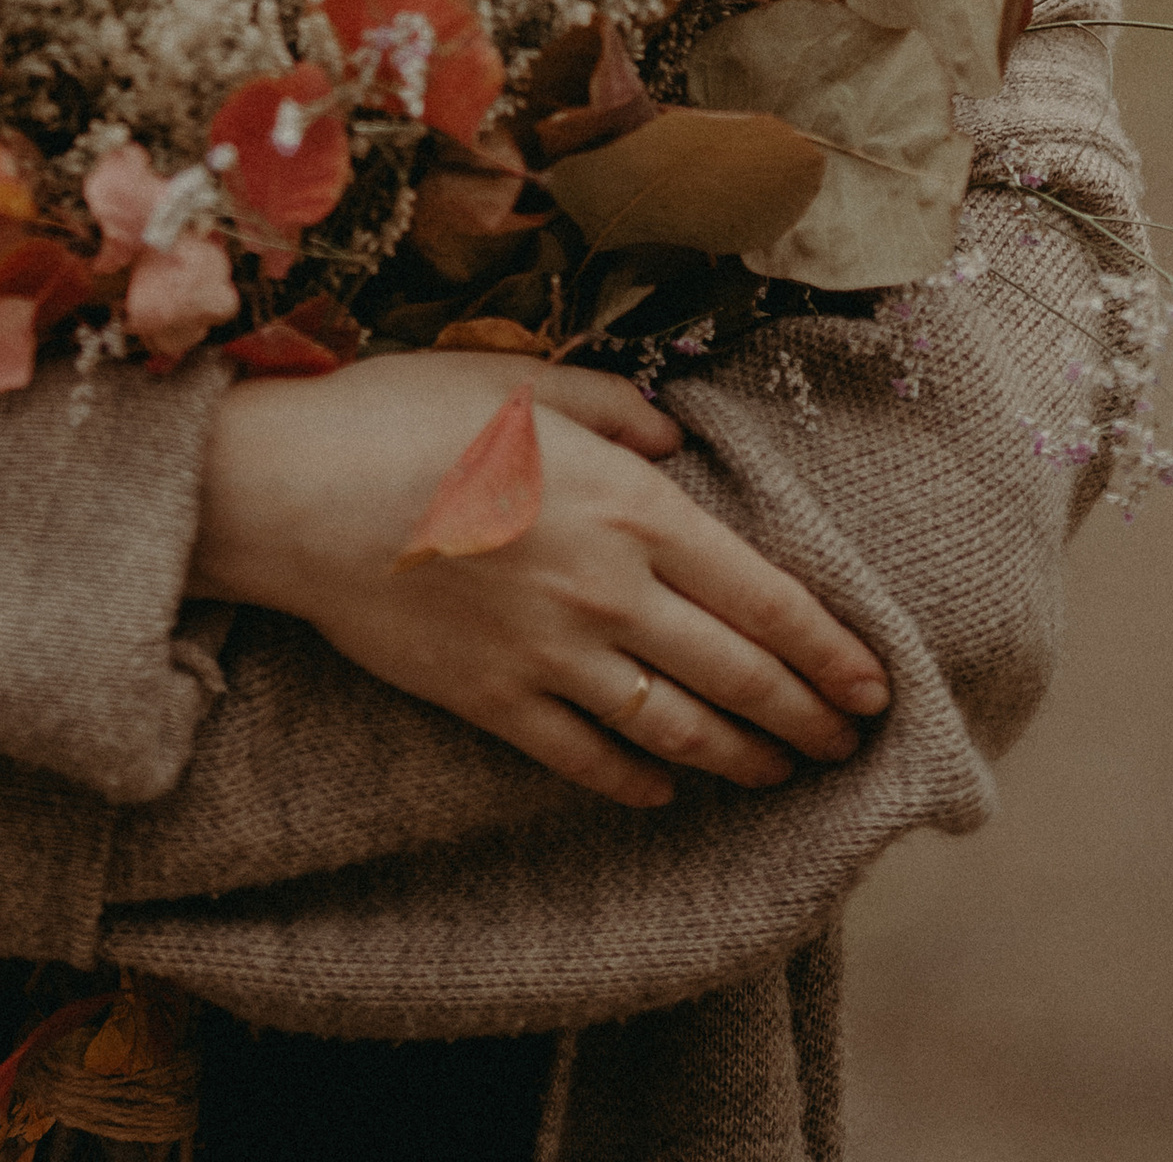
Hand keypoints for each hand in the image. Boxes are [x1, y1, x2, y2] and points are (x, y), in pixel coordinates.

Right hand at [190, 353, 889, 809]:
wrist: (298, 491)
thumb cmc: (407, 416)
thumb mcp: (522, 381)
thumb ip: (615, 406)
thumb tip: (677, 435)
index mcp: (631, 506)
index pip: (765, 598)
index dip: (830, 650)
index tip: (874, 685)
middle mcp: (609, 592)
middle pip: (739, 678)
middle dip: (807, 719)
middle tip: (848, 746)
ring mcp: (552, 658)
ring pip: (678, 732)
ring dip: (742, 760)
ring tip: (781, 774)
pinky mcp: (494, 702)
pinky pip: (587, 759)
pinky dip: (638, 784)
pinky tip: (665, 791)